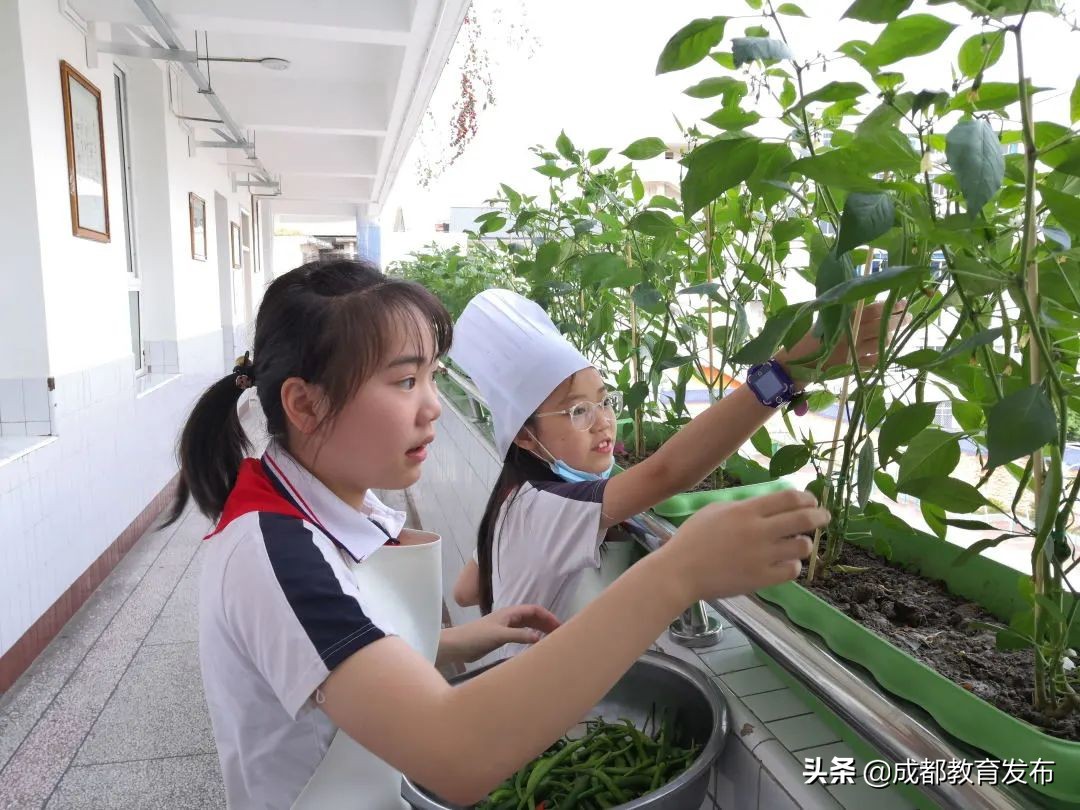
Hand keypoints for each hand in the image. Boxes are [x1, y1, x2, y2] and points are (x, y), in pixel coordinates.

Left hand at [445, 605, 560, 663]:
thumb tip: (540, 637)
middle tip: (559, 634)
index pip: (534, 610)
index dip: (547, 616)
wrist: (458, 645)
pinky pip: (521, 635)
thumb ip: (520, 635)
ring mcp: (505, 627)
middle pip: (532, 618)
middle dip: (546, 623)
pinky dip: (530, 638)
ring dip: (539, 631)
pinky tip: (535, 646)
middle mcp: (509, 618)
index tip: (559, 625)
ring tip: (551, 640)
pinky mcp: (501, 638)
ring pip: (527, 626)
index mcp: (510, 613)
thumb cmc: (477, 636)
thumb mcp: (500, 635)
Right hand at [657, 489, 828, 601]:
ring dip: (804, 543)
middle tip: (824, 517)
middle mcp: (758, 531)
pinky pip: (792, 570)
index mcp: (746, 511)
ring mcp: (762, 556)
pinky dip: (793, 565)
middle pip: (802, 519)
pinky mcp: (762, 578)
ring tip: (797, 544)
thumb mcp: (715, 511)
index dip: (806, 498)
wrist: (680, 572)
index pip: (789, 498)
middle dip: (819, 516)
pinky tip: (785, 563)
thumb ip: (743, 506)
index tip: (812, 501)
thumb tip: (768, 505)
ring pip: (802, 546)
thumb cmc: (693, 538)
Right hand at [779, 300, 908, 372]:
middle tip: (908, 318)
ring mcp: (853, 352)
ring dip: (890, 339)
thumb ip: (840, 312)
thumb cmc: (805, 340)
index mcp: (843, 320)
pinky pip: (873, 362)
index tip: (902, 302)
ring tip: (894, 335)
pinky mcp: (851, 367)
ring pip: (880, 344)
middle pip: (881, 325)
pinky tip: (884, 354)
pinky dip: (880, 358)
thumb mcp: (821, 321)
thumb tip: (860, 302)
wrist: (794, 365)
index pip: (873, 309)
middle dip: (897, 321)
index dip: (890, 306)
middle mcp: (851, 335)